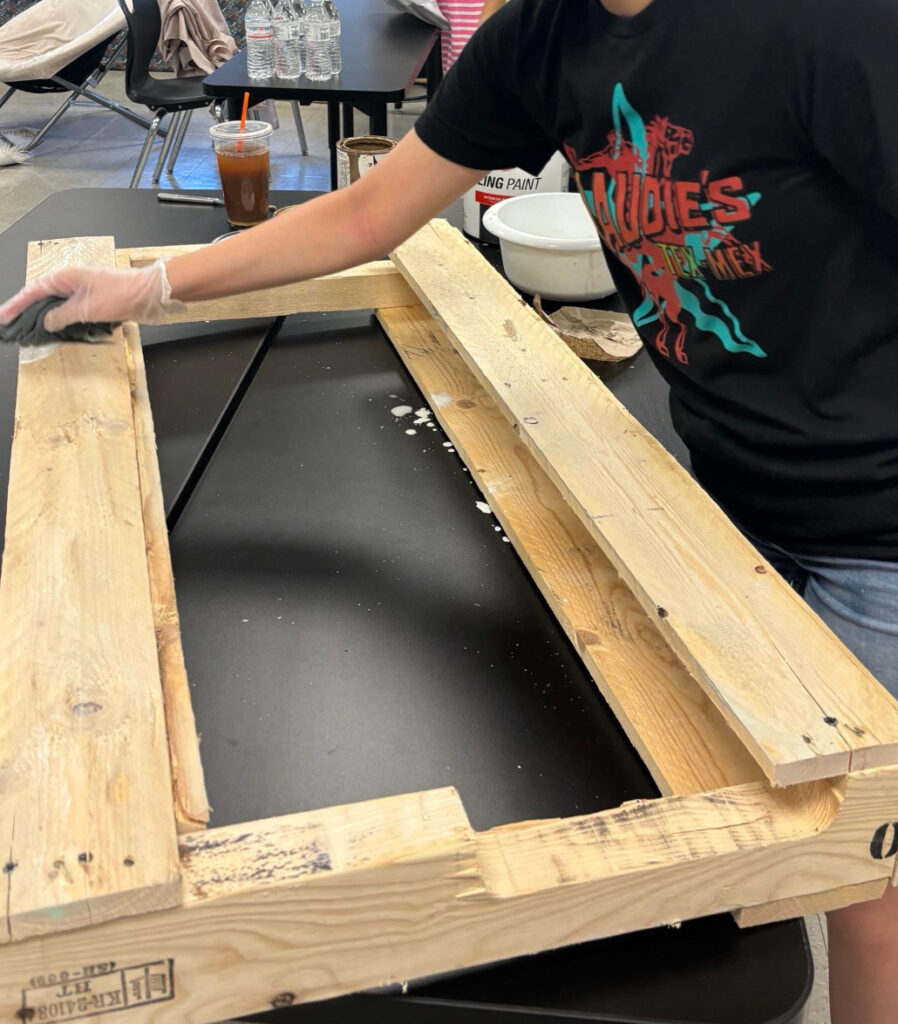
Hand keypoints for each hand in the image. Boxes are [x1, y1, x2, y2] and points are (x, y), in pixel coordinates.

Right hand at [0, 260, 185, 332]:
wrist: (151, 293)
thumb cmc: (122, 294)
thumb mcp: (87, 308)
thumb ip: (63, 315)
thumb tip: (46, 321)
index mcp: (65, 278)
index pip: (33, 291)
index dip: (16, 304)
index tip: (3, 316)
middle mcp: (72, 282)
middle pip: (41, 297)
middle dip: (25, 311)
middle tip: (11, 326)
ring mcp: (83, 291)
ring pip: (56, 304)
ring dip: (42, 317)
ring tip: (28, 330)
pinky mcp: (94, 301)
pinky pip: (70, 310)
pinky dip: (60, 319)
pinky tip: (56, 329)